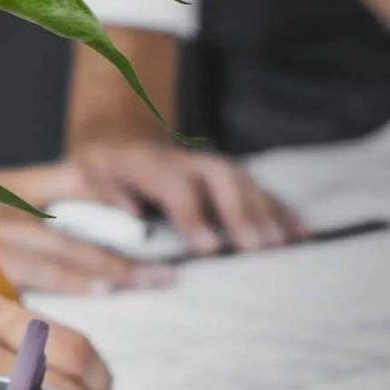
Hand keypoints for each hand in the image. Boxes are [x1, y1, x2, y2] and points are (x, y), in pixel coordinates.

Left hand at [44, 138, 308, 255]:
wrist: (116, 141)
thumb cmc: (98, 171)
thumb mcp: (86, 177)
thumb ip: (103, 193)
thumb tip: (129, 214)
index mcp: (148, 163)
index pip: (175, 186)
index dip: (193, 216)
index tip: (209, 247)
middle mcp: (187, 160)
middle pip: (221, 180)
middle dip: (241, 213)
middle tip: (257, 248)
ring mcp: (211, 165)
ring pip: (246, 182)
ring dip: (267, 212)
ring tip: (286, 245)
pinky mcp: (228, 176)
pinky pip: (261, 190)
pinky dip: (283, 210)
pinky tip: (303, 233)